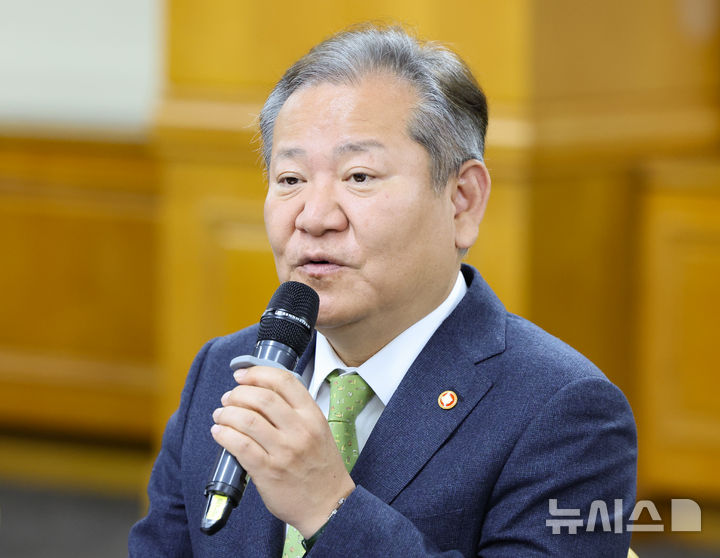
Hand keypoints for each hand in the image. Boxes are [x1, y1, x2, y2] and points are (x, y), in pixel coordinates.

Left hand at [211, 365, 354, 537]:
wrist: (329, 506)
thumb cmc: (321, 468)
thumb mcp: (318, 431)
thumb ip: (295, 412)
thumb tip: (259, 394)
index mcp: (312, 416)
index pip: (284, 381)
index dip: (257, 373)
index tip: (242, 375)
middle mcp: (300, 430)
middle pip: (261, 397)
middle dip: (238, 393)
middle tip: (229, 397)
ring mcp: (284, 451)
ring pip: (247, 419)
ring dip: (227, 413)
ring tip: (221, 415)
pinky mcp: (268, 471)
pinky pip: (240, 446)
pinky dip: (224, 435)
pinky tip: (219, 433)